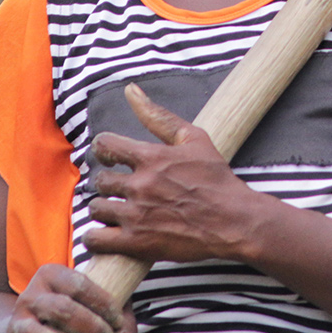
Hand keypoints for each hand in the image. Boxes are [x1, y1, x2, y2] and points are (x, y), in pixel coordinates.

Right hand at [6, 264, 136, 332]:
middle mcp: (29, 297)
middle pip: (61, 309)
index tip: (118, 321)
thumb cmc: (76, 310)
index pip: (79, 285)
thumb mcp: (97, 305)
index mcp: (50, 275)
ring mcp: (17, 325)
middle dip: (90, 328)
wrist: (31, 327)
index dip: (103, 304)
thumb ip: (119, 321)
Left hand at [86, 85, 269, 263]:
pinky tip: (109, 234)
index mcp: (151, 157)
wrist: (234, 221)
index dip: (105, 151)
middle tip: (123, 190)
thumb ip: (158, 115)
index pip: (104, 145)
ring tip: (120, 212)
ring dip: (105, 210)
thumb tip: (130, 90)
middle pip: (100, 180)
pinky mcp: (136, 242)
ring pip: (96, 208)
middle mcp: (140, 184)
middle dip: (110, 184)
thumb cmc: (216, 179)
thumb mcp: (194, 139)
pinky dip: (97, 237)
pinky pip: (96, 239)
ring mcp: (137, 215)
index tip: (112, 159)